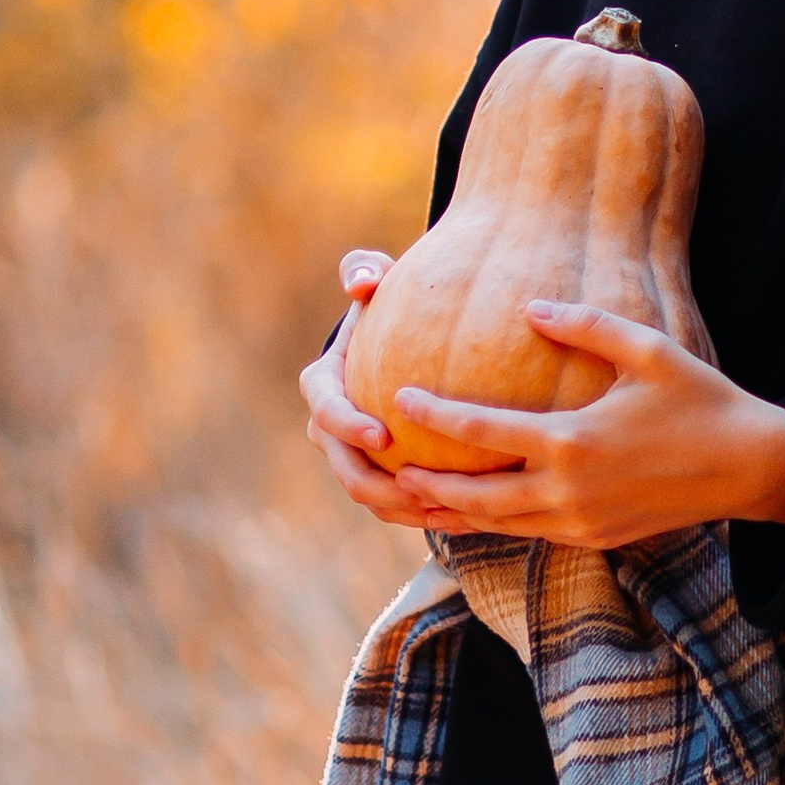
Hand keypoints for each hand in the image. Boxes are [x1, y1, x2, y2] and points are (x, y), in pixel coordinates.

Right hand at [299, 250, 419, 526]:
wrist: (401, 342)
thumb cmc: (387, 302)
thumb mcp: (375, 279)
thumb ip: (364, 269)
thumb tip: (362, 282)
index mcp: (322, 386)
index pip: (327, 413)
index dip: (349, 427)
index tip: (384, 435)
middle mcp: (329, 429)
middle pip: (346, 470)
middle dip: (378, 486)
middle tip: (421, 488)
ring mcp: (351, 456)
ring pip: (370, 497)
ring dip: (402, 508)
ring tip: (444, 508)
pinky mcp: (378, 475)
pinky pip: (394, 506)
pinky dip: (419, 514)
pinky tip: (461, 514)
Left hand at [388, 301, 784, 551]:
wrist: (749, 469)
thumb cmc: (701, 400)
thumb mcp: (648, 350)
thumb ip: (586, 324)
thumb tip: (532, 308)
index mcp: (573, 441)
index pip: (483, 431)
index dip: (436, 414)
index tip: (401, 396)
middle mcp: (568, 491)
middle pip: (475, 496)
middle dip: (427, 483)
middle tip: (388, 467)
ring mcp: (580, 522)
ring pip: (498, 525)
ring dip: (452, 512)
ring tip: (413, 497)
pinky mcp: (595, 538)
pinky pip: (530, 534)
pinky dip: (494, 524)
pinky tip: (475, 511)